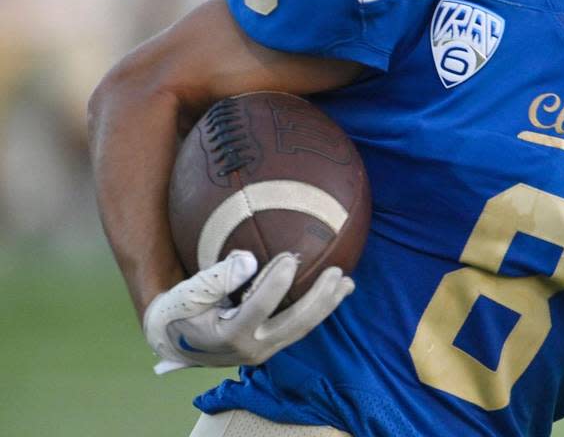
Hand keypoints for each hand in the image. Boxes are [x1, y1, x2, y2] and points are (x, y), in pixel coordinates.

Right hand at [142, 250, 354, 373]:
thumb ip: (216, 278)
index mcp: (228, 335)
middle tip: (337, 272)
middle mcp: (251, 347)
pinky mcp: (270, 344)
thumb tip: (249, 259)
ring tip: (347, 282)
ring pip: (302, 329)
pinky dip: (318, 310)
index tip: (291, 257)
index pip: (258, 308)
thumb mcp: (186, 294)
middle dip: (319, 299)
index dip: (276, 283)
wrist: (172, 342)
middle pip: (294, 324)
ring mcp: (263, 349)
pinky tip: (334, 292)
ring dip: (326, 306)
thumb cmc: (177, 312)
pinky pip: (298, 327)